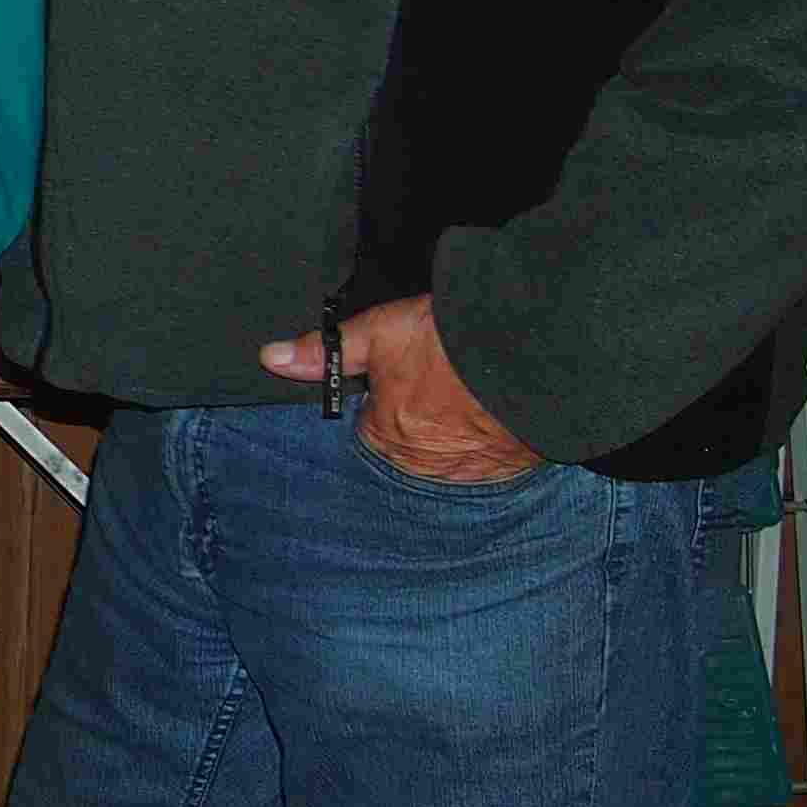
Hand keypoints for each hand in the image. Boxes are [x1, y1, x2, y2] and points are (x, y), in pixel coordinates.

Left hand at [259, 294, 540, 482]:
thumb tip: (271, 358)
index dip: (382, 398)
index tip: (402, 379)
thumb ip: (327, 351)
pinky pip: (487, 463)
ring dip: (453, 435)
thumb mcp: (379, 333)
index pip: (369, 428)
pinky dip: (486, 443)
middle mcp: (426, 469)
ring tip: (467, 396)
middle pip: (408, 446)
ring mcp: (472, 473)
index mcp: (386, 439)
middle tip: (438, 382)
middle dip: (417, 419)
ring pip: (447, 456)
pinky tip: (492, 415)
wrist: (535, 352)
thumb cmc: (451, 342)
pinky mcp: (511, 470)